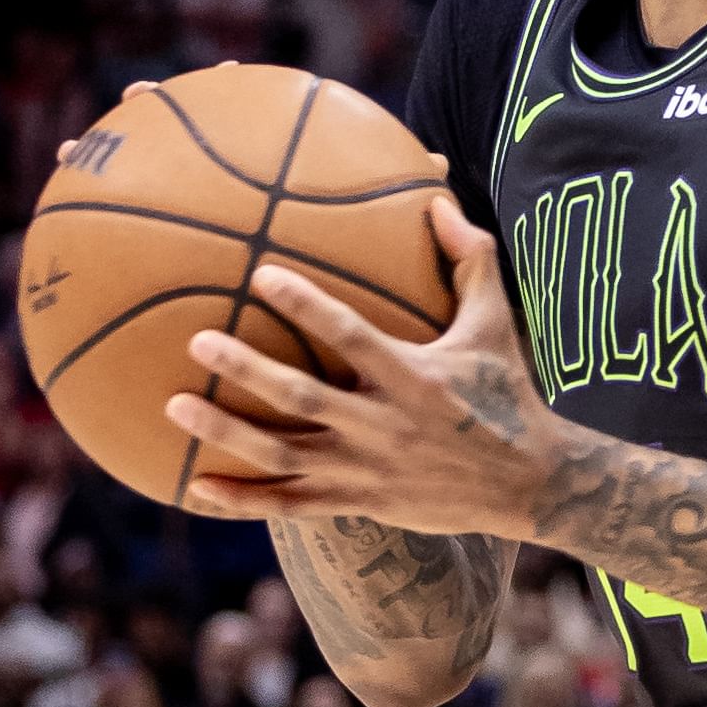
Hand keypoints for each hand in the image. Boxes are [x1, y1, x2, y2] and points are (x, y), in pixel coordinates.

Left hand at [168, 198, 555, 535]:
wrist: (531, 485)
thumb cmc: (508, 395)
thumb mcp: (497, 325)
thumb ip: (471, 260)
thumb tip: (437, 201)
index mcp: (414, 377)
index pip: (351, 335)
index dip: (307, 306)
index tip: (262, 275)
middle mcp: (384, 425)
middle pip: (303, 397)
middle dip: (247, 371)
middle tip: (197, 341)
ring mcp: (368, 469)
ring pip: (284, 454)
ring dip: (226, 434)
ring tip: (175, 407)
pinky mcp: (361, 502)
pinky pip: (291, 505)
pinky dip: (243, 500)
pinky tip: (196, 486)